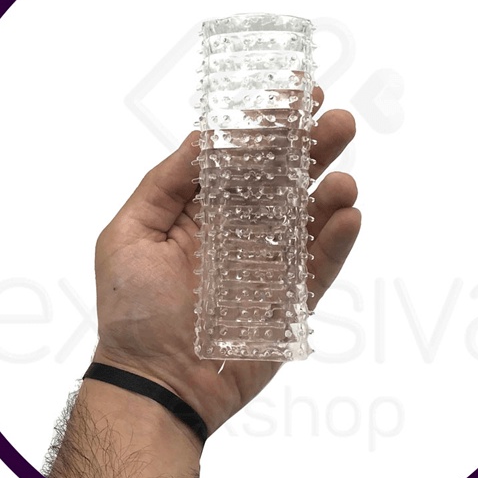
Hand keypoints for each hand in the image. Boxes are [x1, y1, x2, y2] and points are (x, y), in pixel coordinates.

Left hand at [92, 86, 359, 436]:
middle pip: (282, 182)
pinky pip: (318, 269)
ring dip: (329, 194)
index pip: (242, 159)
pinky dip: (335, 244)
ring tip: (343, 178)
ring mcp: (265, 267)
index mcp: (200, 212)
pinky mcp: (287, 304)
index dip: (269, 126)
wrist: (152, 383)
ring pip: (306, 221)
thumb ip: (168, 183)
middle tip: (338, 121)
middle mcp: (237, 233)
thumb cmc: (130, 309)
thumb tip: (207, 135)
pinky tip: (348, 216)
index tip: (297, 94)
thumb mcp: (130, 233)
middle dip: (310, 150)